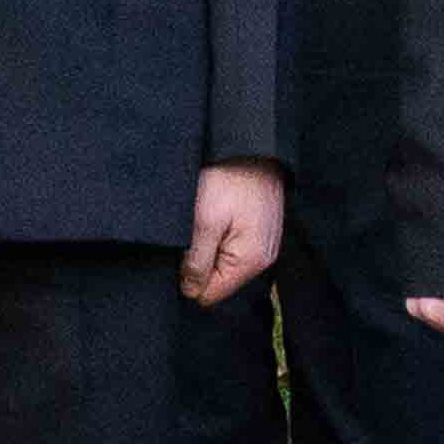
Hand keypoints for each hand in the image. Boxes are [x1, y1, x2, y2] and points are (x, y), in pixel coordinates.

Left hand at [182, 159, 289, 306]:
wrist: (251, 148)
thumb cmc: (227, 180)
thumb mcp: (203, 222)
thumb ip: (196, 261)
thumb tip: (189, 292)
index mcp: (251, 262)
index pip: (210, 294)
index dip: (188, 278)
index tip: (181, 252)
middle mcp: (263, 260)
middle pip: (217, 279)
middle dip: (197, 262)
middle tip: (192, 231)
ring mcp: (263, 245)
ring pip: (222, 262)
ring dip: (207, 247)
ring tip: (204, 220)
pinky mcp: (259, 232)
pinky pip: (232, 247)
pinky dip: (217, 236)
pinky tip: (215, 215)